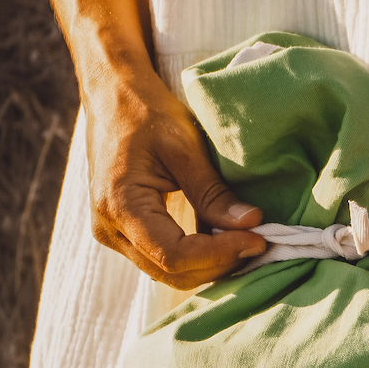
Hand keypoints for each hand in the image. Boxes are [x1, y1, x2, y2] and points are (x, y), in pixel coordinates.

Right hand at [85, 66, 266, 288]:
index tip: (259, 239)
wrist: (111, 95)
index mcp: (120, 205)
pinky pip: (160, 259)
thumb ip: (214, 192)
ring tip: (245, 242)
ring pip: (166, 272)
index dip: (220, 254)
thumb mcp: (184, 147)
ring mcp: (112, 233)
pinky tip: (223, 240)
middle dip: (218, 264)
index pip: (174, 255)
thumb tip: (252, 224)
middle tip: (259, 243)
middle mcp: (109, 229)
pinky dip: (195, 257)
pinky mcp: (122, 232)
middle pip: (170, 272)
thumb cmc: (145, 111)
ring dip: (209, 265)